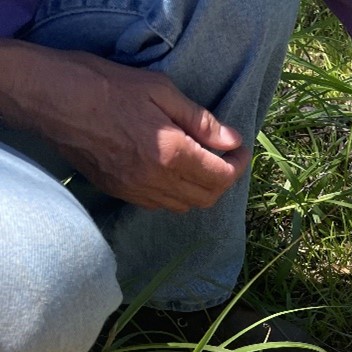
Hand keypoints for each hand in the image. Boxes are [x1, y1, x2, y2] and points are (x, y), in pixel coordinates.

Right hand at [4, 42, 247, 211]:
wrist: (52, 99)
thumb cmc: (106, 86)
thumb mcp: (161, 91)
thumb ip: (201, 121)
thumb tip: (232, 140)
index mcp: (172, 154)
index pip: (222, 176)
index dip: (239, 164)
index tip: (240, 148)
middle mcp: (157, 180)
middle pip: (208, 197)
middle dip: (223, 179)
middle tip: (224, 156)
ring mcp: (136, 190)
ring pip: (185, 206)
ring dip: (201, 190)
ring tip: (201, 164)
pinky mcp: (119, 192)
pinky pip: (160, 205)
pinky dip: (176, 195)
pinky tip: (174, 173)